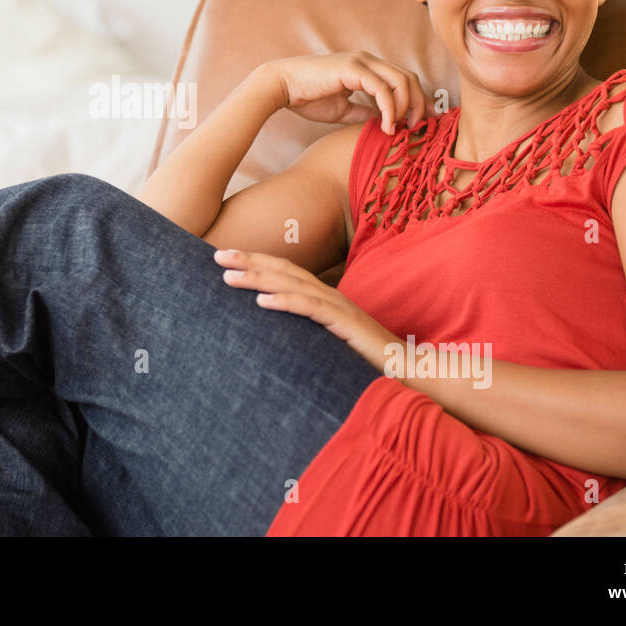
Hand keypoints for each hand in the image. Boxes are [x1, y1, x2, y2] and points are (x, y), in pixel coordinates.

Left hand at [213, 248, 393, 365]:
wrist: (408, 370)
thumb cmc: (367, 359)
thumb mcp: (329, 342)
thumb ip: (307, 333)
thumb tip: (276, 334)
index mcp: (324, 297)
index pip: (285, 273)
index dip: (257, 262)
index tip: (227, 258)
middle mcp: (329, 295)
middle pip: (283, 271)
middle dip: (250, 261)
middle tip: (217, 255)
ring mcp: (338, 307)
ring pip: (292, 286)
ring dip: (258, 278)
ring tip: (229, 276)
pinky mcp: (345, 324)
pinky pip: (311, 310)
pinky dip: (285, 302)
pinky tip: (261, 301)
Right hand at [259, 52, 432, 133]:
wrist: (282, 87)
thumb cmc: (307, 98)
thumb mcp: (343, 109)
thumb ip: (365, 112)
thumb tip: (385, 122)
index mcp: (367, 67)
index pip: (403, 79)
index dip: (416, 101)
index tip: (420, 124)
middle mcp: (368, 60)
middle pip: (409, 78)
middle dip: (418, 104)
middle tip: (416, 128)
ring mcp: (362, 61)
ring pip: (402, 81)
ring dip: (406, 107)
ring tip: (399, 129)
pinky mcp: (353, 68)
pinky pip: (383, 89)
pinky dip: (389, 109)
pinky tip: (386, 127)